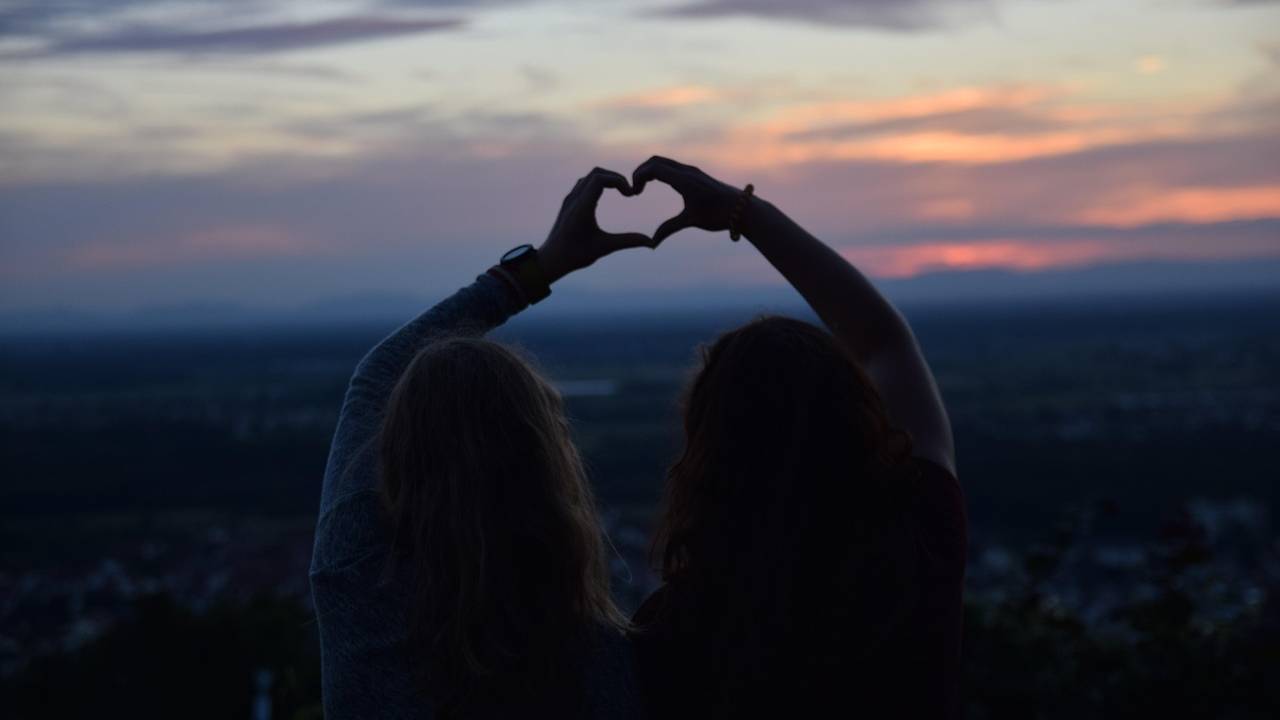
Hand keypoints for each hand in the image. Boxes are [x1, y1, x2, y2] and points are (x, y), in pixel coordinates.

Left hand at [537, 167, 655, 282]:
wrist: (550, 260)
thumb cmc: (576, 255)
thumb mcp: (604, 248)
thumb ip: (628, 241)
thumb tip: (651, 242)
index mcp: (582, 207)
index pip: (600, 179)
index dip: (618, 180)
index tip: (629, 194)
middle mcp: (574, 199)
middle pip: (596, 172)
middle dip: (615, 177)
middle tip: (627, 191)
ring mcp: (570, 199)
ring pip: (589, 176)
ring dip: (606, 179)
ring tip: (619, 192)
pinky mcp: (568, 203)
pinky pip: (584, 184)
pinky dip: (598, 184)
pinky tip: (606, 197)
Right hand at [631, 155, 741, 243]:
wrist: (742, 208)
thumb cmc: (719, 215)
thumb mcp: (691, 221)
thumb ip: (669, 229)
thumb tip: (651, 244)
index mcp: (684, 179)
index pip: (654, 168)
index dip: (638, 177)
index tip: (633, 194)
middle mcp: (687, 171)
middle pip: (655, 161)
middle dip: (640, 172)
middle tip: (634, 190)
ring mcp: (692, 171)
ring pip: (663, 162)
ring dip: (649, 171)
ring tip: (641, 188)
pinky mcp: (695, 174)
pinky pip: (671, 166)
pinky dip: (658, 172)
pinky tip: (657, 185)